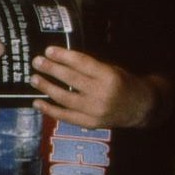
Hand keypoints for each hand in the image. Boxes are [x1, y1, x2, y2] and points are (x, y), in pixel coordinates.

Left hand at [29, 45, 170, 128]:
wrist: (140, 108)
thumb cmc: (123, 84)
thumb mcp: (111, 69)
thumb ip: (89, 67)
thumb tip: (60, 60)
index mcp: (109, 76)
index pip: (82, 64)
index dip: (63, 56)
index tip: (48, 50)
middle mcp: (101, 94)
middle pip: (71, 79)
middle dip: (51, 69)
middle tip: (36, 62)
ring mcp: (95, 111)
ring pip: (65, 98)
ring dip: (47, 88)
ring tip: (34, 79)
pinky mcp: (90, 124)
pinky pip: (66, 117)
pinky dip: (50, 110)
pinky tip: (37, 102)